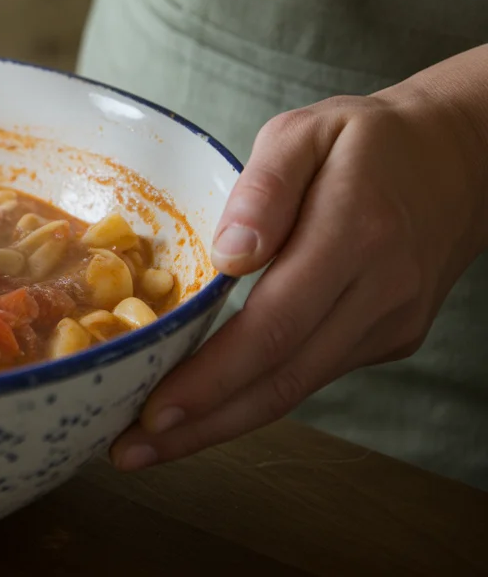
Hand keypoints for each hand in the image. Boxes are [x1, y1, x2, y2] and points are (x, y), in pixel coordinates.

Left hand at [111, 79, 487, 470]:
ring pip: (297, 390)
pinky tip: (204, 406)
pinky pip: (312, 374)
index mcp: (353, 235)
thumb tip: (229, 254)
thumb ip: (265, 188)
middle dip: (201, 425)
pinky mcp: (389, 338)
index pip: (272, 327)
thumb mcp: (307, 132)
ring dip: (222, 424)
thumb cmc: (368, 140)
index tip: (154, 410)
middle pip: (282, 379)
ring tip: (151, 444)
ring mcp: (390, 323)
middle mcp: (379, 292)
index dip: (211, 378)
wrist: (463, 159)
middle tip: (130, 452)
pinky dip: (255, 397)